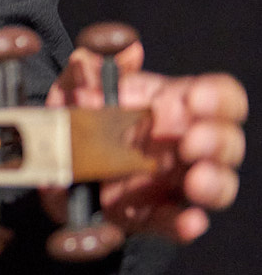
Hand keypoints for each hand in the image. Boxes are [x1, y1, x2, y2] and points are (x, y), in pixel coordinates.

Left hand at [45, 39, 246, 243]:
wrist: (47, 165)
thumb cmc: (76, 118)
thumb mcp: (73, 86)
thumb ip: (94, 67)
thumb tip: (126, 49)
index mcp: (177, 105)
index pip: (221, 97)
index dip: (217, 97)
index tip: (194, 98)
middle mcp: (186, 144)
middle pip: (228, 141)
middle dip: (215, 139)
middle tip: (189, 140)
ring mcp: (173, 183)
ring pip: (218, 184)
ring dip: (214, 181)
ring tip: (196, 179)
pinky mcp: (151, 215)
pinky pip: (177, 222)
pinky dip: (186, 224)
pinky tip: (189, 222)